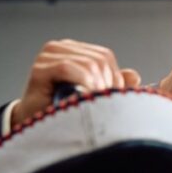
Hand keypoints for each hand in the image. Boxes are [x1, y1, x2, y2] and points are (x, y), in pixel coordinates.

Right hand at [12, 39, 141, 124]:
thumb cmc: (66, 108)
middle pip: (99, 59)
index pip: (105, 56)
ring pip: (88, 63)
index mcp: (75, 50)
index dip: (114, 77)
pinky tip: (82, 96)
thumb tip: (134, 76)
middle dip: (106, 83)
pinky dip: (81, 82)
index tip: (111, 98)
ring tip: (91, 102)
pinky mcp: (39, 68)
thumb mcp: (96, 95)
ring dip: (95, 86)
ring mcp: (48, 56)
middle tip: (102, 102)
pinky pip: (68, 68)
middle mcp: (60, 48)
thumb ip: (115, 84)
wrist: (37, 124)